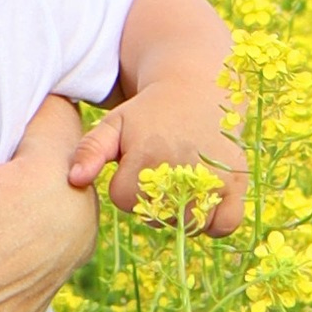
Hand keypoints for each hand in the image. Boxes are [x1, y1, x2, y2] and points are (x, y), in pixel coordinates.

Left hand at [67, 85, 246, 234]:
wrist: (200, 86)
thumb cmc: (150, 111)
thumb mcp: (115, 123)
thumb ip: (90, 150)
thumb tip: (74, 180)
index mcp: (147, 156)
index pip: (124, 200)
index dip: (125, 184)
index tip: (136, 161)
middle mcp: (181, 170)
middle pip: (155, 216)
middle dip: (151, 198)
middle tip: (160, 168)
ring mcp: (213, 179)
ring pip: (187, 224)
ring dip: (180, 212)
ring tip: (179, 180)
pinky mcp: (237, 184)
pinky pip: (224, 224)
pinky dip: (214, 220)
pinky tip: (203, 199)